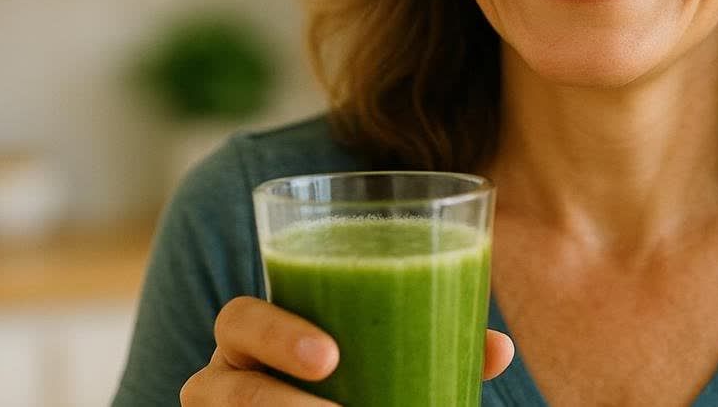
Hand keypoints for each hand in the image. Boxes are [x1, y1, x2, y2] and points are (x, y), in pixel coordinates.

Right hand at [180, 296, 515, 405]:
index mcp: (259, 333)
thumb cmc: (354, 376)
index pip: (241, 318)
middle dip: (274, 399)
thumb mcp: (385, 357)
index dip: (277, 333)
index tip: (331, 358)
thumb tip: (497, 347)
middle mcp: (227, 375)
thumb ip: (432, 342)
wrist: (327, 398)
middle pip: (220, 384)